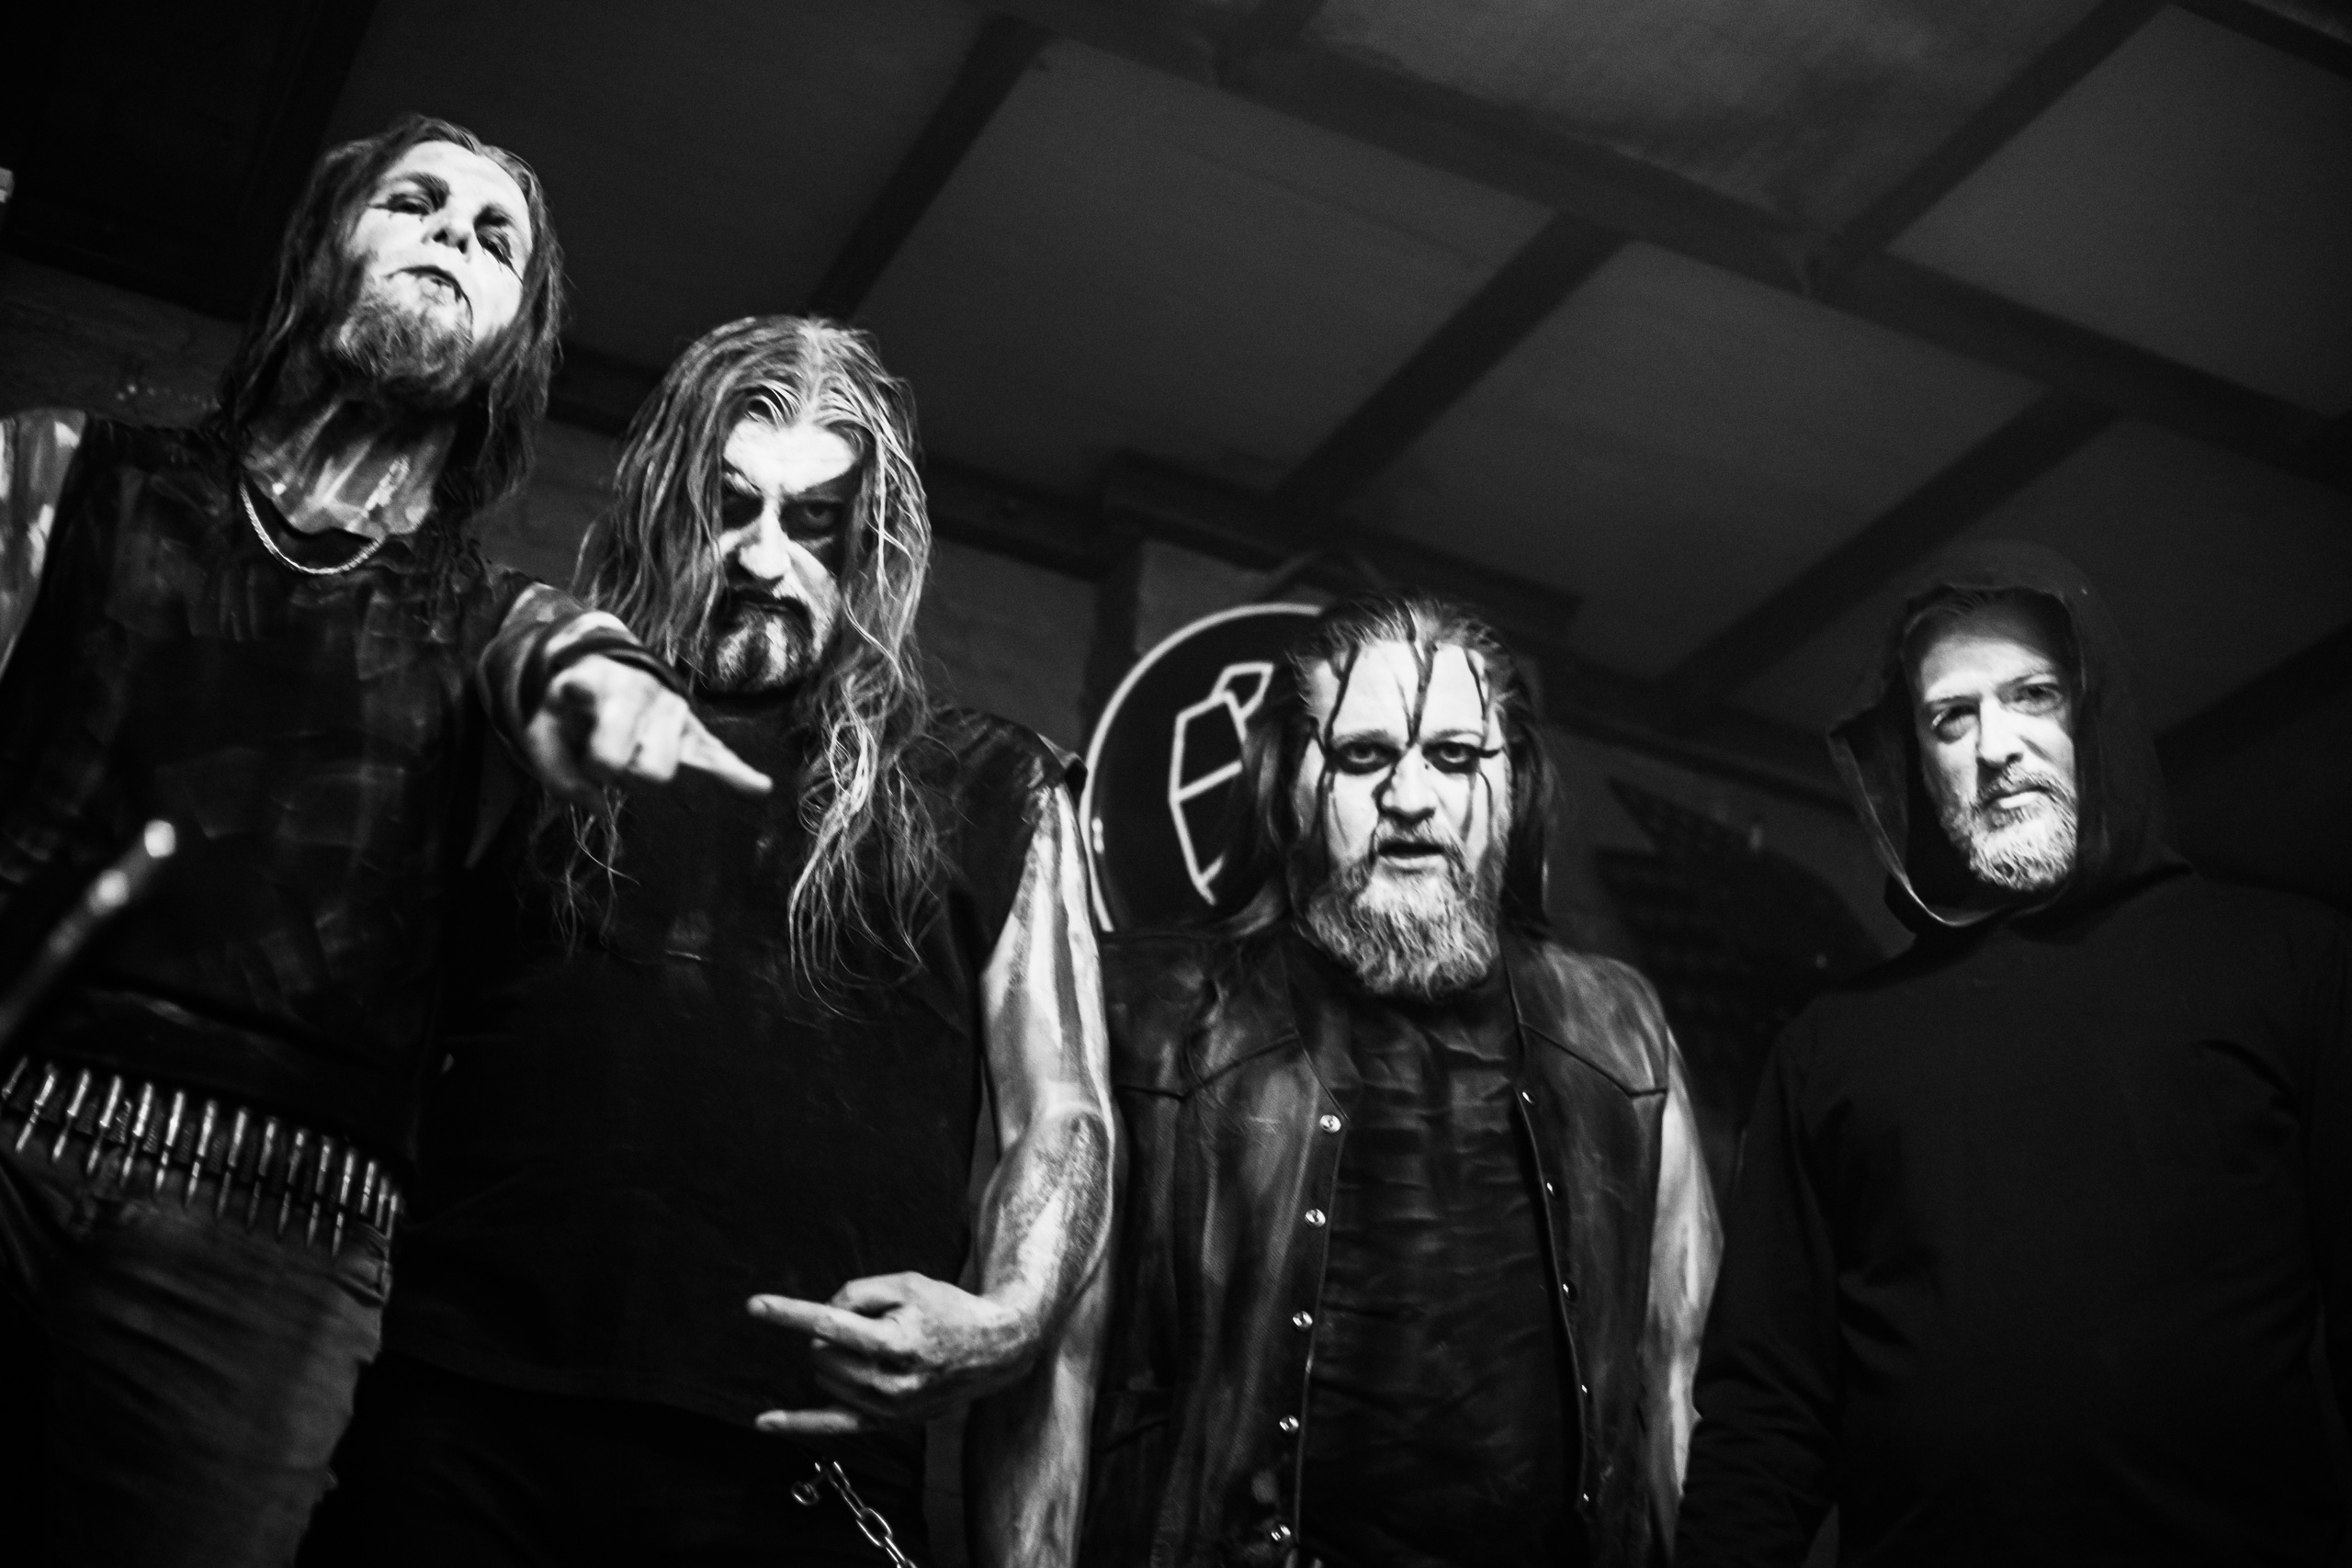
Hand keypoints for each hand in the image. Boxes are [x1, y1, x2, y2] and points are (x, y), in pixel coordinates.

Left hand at [522, 654, 769, 801]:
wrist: (608, 672)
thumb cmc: (570, 711)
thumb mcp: (541, 731)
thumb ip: (557, 775)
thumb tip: (601, 808)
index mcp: (595, 682)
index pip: (587, 693)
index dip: (583, 703)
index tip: (575, 690)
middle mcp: (639, 691)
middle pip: (631, 759)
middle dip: (611, 770)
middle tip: (598, 757)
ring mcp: (672, 709)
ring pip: (662, 769)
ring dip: (638, 775)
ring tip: (626, 754)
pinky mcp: (693, 729)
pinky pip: (719, 755)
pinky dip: (736, 773)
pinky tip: (758, 787)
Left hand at [748, 1272, 1038, 1435]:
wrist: (993, 1351)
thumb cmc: (947, 1309)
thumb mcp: (908, 1284)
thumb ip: (859, 1293)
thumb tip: (822, 1317)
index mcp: (895, 1342)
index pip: (828, 1325)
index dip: (788, 1313)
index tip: (754, 1305)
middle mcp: (888, 1382)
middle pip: (822, 1351)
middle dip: (830, 1330)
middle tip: (869, 1319)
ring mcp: (886, 1409)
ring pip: (824, 1377)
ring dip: (832, 1357)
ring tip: (874, 1344)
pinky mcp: (885, 1423)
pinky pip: (831, 1427)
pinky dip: (796, 1422)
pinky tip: (764, 1421)